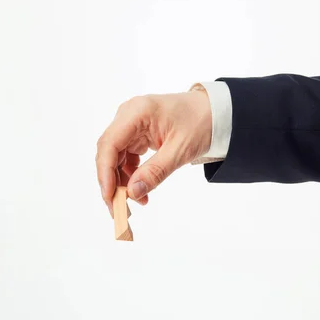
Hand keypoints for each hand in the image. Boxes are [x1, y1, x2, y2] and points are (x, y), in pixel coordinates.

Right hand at [96, 88, 211, 214]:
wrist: (215, 111)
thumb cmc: (201, 122)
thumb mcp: (180, 150)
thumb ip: (156, 172)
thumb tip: (132, 192)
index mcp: (137, 112)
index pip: (109, 144)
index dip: (105, 172)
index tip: (109, 196)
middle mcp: (129, 115)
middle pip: (108, 152)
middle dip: (111, 181)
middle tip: (118, 208)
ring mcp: (132, 124)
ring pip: (115, 157)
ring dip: (121, 180)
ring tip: (136, 201)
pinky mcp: (137, 134)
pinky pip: (126, 157)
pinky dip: (130, 174)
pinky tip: (140, 189)